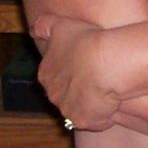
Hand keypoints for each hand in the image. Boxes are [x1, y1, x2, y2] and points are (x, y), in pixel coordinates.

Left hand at [31, 13, 119, 130]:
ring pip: (79, 110)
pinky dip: (104, 116)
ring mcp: (67, 110)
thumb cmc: (86, 40)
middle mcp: (53, 95)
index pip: (54, 77)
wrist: (106, 63)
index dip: (70, 73)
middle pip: (64, 96)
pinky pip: (96, 121)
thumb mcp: (60, 25)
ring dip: (90, 104)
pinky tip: (114, 103)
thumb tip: (33, 30)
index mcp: (46, 74)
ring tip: (107, 93)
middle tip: (96, 81)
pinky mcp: (84, 121)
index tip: (84, 67)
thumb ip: (44, 26)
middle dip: (78, 91)